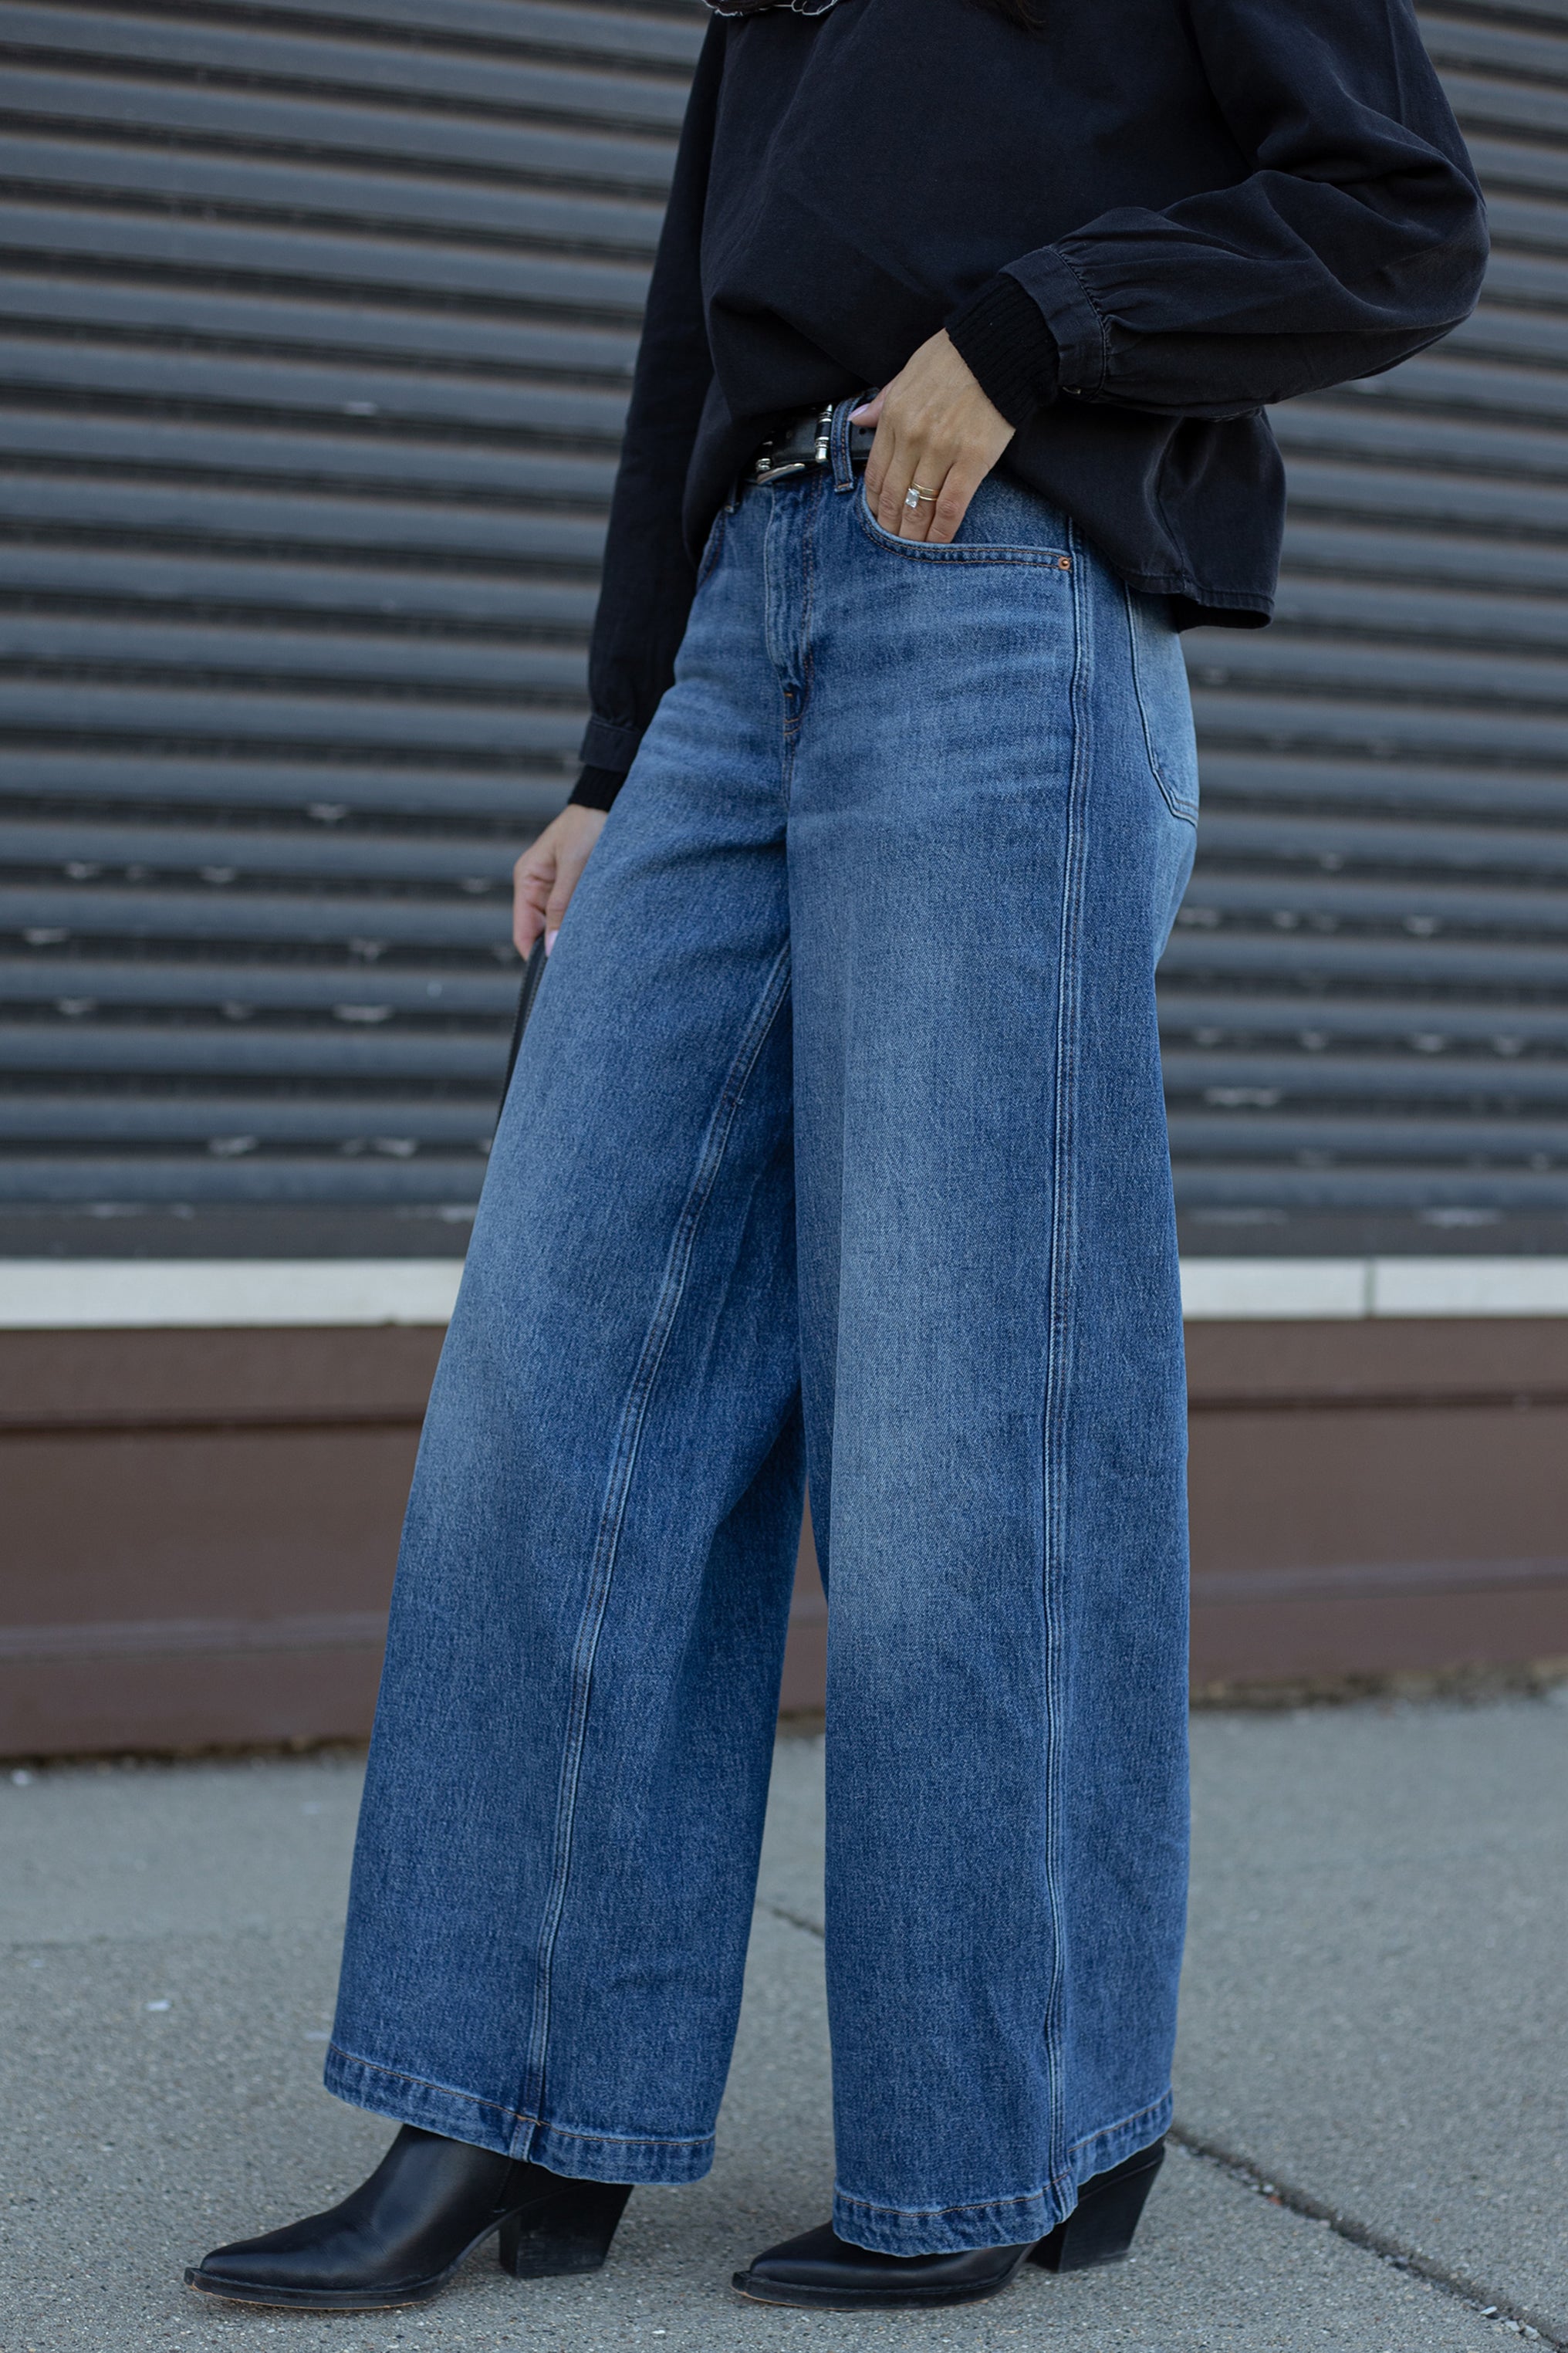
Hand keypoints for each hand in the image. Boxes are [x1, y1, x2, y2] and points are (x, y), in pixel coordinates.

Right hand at [512, 802, 606, 956]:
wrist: (609, 802)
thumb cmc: (587, 826)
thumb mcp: (573, 866)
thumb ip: (562, 906)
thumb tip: (551, 949)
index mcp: (527, 881)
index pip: (523, 934)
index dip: (536, 957)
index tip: (557, 976)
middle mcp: (539, 890)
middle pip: (543, 936)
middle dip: (559, 951)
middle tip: (582, 970)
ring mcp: (558, 891)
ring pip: (561, 929)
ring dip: (574, 938)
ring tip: (595, 950)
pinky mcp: (578, 891)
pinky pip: (577, 918)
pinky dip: (586, 927)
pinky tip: (601, 934)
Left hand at [854, 332, 1014, 543]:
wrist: (1000, 345)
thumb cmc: (957, 354)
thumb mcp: (910, 370)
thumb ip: (884, 400)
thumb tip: (859, 419)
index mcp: (895, 416)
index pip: (877, 472)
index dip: (874, 503)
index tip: (878, 519)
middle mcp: (913, 436)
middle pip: (893, 494)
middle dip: (890, 525)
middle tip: (891, 545)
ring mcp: (942, 449)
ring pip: (918, 506)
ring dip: (913, 535)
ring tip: (911, 551)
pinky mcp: (973, 459)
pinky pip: (951, 505)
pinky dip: (941, 531)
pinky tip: (937, 546)